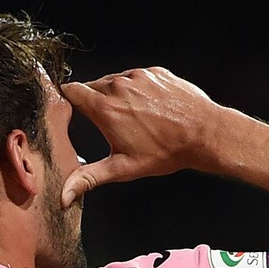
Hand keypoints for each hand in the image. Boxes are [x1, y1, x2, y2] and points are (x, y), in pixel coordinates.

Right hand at [61, 67, 224, 206]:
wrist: (204, 134)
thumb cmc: (165, 152)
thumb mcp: (123, 169)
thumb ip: (88, 178)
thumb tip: (64, 196)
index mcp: (105, 108)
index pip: (71, 91)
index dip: (66, 98)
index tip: (69, 108)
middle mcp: (119, 86)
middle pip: (92, 85)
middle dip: (93, 101)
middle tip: (107, 122)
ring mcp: (139, 76)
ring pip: (115, 80)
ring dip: (116, 95)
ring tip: (132, 118)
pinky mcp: (156, 72)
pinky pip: (137, 77)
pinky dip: (137, 89)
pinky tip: (149, 108)